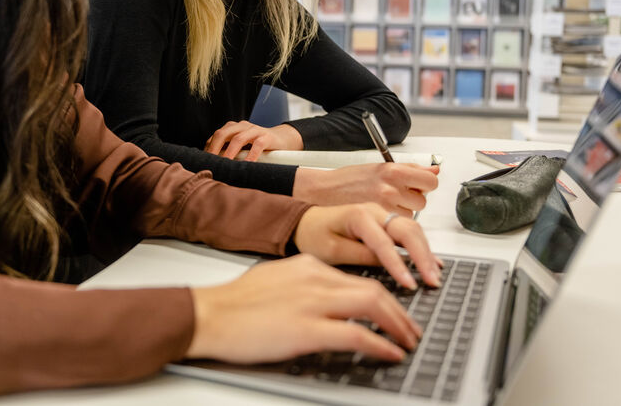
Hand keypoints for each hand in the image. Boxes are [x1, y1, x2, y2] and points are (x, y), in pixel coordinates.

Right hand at [187, 254, 419, 363]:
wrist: (209, 314)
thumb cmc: (234, 304)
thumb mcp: (275, 281)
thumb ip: (303, 287)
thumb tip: (325, 305)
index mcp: (308, 266)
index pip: (357, 279)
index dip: (383, 297)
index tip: (393, 311)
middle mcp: (315, 279)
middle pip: (373, 290)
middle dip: (399, 312)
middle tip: (411, 329)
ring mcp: (313, 303)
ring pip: (373, 306)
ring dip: (398, 326)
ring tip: (408, 342)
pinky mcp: (307, 330)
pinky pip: (357, 335)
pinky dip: (380, 345)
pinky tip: (390, 353)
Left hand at [203, 120, 301, 160]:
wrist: (280, 140)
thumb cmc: (256, 146)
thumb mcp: (241, 147)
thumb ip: (228, 151)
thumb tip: (212, 166)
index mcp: (232, 128)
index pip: (215, 136)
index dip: (208, 149)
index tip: (203, 162)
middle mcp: (241, 126)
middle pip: (222, 134)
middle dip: (214, 149)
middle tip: (210, 163)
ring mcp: (254, 130)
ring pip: (238, 138)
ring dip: (229, 153)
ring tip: (225, 165)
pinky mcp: (266, 137)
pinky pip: (257, 145)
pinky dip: (251, 156)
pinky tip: (247, 165)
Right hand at [293, 162, 439, 214]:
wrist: (324, 190)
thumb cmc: (349, 179)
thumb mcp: (380, 168)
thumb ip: (410, 169)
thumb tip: (434, 170)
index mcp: (393, 171)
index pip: (430, 181)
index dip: (426, 185)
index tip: (420, 186)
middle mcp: (391, 187)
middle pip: (423, 201)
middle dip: (413, 200)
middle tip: (397, 196)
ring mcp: (385, 205)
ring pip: (412, 215)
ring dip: (403, 212)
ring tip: (385, 205)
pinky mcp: (378, 219)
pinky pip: (397, 225)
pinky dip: (391, 222)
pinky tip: (379, 214)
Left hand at [293, 203, 441, 288]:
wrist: (305, 223)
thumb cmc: (313, 235)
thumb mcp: (331, 251)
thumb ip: (360, 256)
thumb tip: (388, 265)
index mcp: (358, 215)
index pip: (385, 242)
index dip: (399, 265)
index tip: (410, 284)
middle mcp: (373, 211)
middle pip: (407, 230)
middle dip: (423, 256)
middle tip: (432, 280)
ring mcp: (381, 215)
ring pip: (413, 230)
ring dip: (426, 252)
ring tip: (434, 276)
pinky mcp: (385, 222)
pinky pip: (408, 232)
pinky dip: (422, 247)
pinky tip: (432, 262)